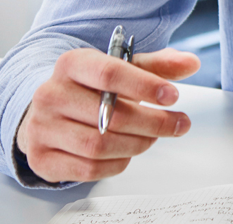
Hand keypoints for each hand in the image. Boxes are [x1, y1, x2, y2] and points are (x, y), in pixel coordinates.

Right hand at [16, 46, 200, 182]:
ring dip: (137, 144)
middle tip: (177, 123)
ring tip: (152, 137)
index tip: (172, 95)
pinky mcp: (42, 159)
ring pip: (100, 145)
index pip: (110, 73)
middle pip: (110, 115)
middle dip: (153, 122)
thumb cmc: (90, 89)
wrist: (47, 113)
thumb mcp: (122, 69)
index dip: (145, 86)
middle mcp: (50, 94)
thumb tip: (190, 63)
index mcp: (71, 64)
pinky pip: (89, 169)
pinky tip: (127, 152)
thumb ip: (157, 66)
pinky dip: (117, 163)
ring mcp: (42, 129)